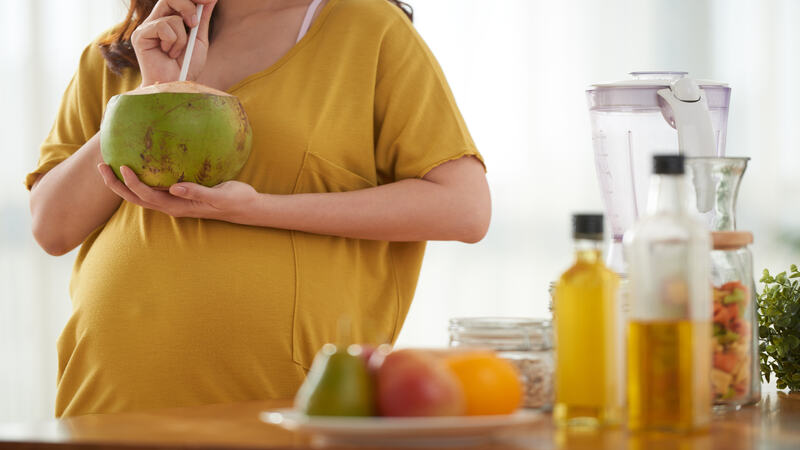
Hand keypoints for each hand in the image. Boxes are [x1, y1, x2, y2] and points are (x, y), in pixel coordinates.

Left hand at [98, 164, 258, 222]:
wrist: (245, 206)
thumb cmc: (235, 199)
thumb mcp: (220, 195)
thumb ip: (198, 192)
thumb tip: (175, 187)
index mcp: (178, 206)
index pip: (147, 196)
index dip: (132, 183)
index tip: (122, 166)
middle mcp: (171, 206)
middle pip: (136, 198)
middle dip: (116, 184)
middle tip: (101, 165)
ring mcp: (173, 202)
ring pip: (141, 195)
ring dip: (123, 183)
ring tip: (109, 166)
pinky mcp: (178, 195)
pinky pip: (152, 188)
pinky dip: (139, 179)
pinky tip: (137, 164)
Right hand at [131, 0, 216, 85]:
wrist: (176, 86)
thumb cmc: (187, 67)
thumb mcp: (199, 40)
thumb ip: (202, 19)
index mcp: (168, 20)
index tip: (208, 0)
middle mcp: (156, 21)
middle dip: (187, 6)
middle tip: (195, 24)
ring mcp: (147, 27)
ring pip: (172, 17)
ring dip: (182, 37)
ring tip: (177, 53)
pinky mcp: (140, 35)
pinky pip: (163, 27)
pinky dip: (173, 42)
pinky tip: (168, 54)